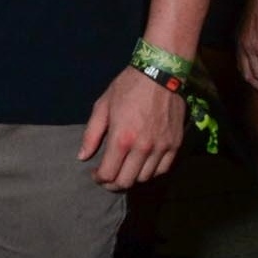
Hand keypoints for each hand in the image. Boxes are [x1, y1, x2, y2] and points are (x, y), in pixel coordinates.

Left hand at [78, 65, 186, 190]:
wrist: (161, 73)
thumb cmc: (127, 87)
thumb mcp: (102, 106)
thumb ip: (91, 134)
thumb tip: (82, 157)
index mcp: (121, 138)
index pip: (108, 174)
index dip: (99, 179)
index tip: (96, 174)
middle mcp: (142, 148)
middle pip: (126, 181)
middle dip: (113, 184)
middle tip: (108, 177)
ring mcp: (161, 147)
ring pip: (144, 178)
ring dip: (132, 177)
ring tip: (125, 169)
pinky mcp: (175, 144)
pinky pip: (162, 169)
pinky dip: (150, 171)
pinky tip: (142, 164)